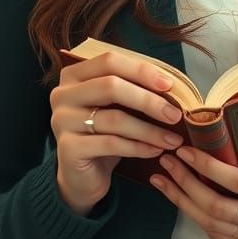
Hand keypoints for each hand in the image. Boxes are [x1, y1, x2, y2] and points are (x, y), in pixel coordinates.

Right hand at [50, 52, 183, 215]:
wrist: (82, 177)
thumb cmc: (103, 135)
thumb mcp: (115, 107)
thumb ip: (132, 90)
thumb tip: (169, 84)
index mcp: (73, 75)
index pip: (109, 61)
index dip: (141, 71)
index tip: (169, 85)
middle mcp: (62, 95)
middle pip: (111, 87)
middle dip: (148, 101)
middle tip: (175, 115)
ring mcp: (61, 121)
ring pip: (114, 118)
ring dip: (149, 130)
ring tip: (172, 139)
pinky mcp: (68, 148)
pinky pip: (111, 144)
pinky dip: (138, 147)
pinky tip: (155, 150)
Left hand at [150, 118, 237, 238]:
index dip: (209, 167)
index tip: (187, 150)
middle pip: (216, 207)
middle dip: (186, 184)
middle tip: (166, 160)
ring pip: (212, 225)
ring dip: (183, 202)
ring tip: (163, 179)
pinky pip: (219, 236)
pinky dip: (196, 218)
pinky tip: (182, 199)